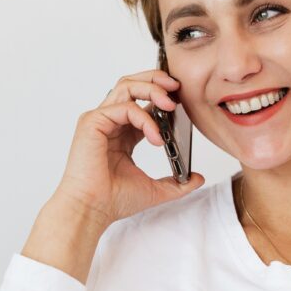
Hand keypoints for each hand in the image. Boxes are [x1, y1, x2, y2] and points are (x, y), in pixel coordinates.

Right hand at [52, 69, 205, 226]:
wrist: (92, 210)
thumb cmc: (113, 200)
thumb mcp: (155, 189)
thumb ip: (177, 183)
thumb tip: (197, 178)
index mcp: (122, 133)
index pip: (142, 101)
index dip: (162, 95)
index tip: (181, 99)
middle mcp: (109, 122)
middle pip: (132, 84)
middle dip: (156, 80)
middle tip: (176, 88)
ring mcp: (99, 120)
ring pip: (126, 86)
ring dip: (152, 89)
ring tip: (170, 104)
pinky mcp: (92, 122)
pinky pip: (124, 107)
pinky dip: (144, 117)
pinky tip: (156, 136)